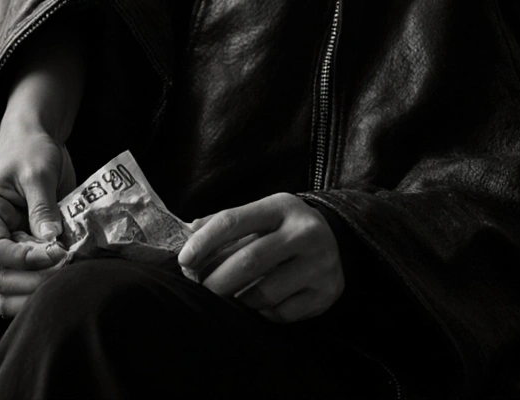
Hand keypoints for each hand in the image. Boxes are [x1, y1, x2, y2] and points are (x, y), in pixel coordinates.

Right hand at [0, 123, 74, 316]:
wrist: (34, 142)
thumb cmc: (31, 151)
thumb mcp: (38, 173)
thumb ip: (43, 208)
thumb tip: (52, 241)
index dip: (26, 259)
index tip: (57, 251)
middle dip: (34, 282)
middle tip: (67, 269)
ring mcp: (5, 247)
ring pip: (8, 291)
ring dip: (37, 292)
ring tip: (66, 277)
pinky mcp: (22, 253)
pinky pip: (25, 283)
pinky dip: (43, 287)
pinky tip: (65, 277)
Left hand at [178, 193, 343, 321]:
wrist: (335, 241)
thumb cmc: (281, 228)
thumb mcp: (258, 215)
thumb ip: (223, 223)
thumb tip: (186, 234)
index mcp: (281, 207)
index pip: (232, 221)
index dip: (203, 242)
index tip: (184, 260)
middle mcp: (305, 232)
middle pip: (248, 261)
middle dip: (215, 280)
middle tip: (201, 289)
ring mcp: (320, 264)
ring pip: (264, 293)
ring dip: (237, 300)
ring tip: (227, 298)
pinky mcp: (326, 293)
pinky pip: (281, 313)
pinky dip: (261, 312)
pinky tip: (256, 304)